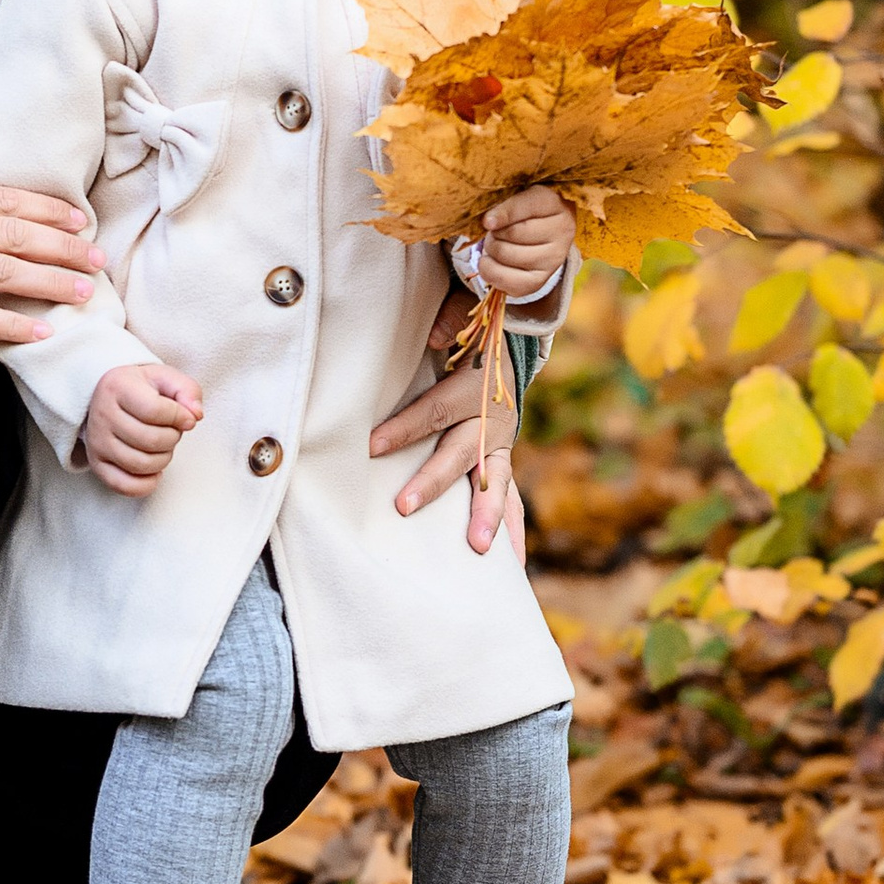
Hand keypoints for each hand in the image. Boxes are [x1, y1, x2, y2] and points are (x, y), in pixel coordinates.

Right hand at [0, 176, 103, 344]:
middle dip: (63, 246)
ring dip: (49, 281)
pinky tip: (41, 331)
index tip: (80, 218)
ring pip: (3, 271)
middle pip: (15, 234)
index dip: (48, 208)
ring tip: (84, 291)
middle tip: (98, 257)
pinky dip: (10, 324)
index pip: (4, 198)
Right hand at [82, 361, 201, 495]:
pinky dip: (147, 483)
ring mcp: (97, 441)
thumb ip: (187, 390)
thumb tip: (195, 415)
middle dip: (173, 438)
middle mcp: (102, 414)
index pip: (155, 410)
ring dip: (163, 458)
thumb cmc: (140, 388)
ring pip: (141, 464)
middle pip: (150, 440)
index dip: (180, 417)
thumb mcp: (166, 378)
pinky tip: (154, 470)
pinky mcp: (97, 463)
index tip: (186, 418)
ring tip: (163, 446)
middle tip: (172, 430)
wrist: (109, 397)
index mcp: (117, 386)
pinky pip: (125, 486)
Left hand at [370, 285, 528, 558]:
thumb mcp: (461, 318)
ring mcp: (500, 445)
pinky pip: (510, 499)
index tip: (371, 446)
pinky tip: (513, 565)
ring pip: (493, 483)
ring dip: (484, 516)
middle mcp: (491, 421)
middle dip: (433, 481)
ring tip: (477, 549)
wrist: (506, 351)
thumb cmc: (468, 339)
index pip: (434, 411)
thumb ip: (450, 321)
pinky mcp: (501, 463)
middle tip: (403, 507)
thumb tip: (436, 337)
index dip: (404, 428)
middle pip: (459, 454)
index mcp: (474, 387)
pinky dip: (513, 532)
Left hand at [475, 185, 574, 305]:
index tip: (486, 221)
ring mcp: (554, 259)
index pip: (527, 205)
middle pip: (513, 233)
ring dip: (491, 251)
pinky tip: (492, 264)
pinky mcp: (541, 280)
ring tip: (496, 245)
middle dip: (494, 232)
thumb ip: (504, 205)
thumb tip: (488, 222)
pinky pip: (511, 283)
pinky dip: (492, 274)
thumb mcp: (517, 198)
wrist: (541, 234)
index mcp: (554, 203)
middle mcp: (562, 232)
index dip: (503, 214)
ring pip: (507, 255)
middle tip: (495, 232)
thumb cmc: (524, 212)